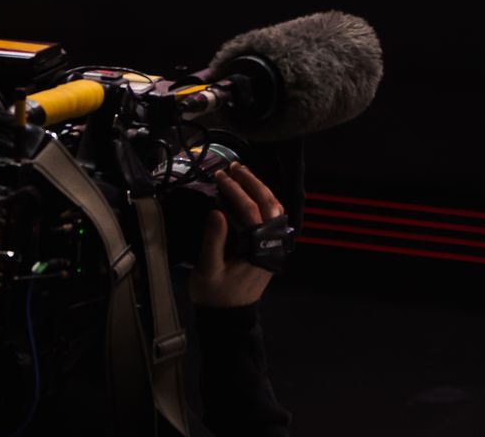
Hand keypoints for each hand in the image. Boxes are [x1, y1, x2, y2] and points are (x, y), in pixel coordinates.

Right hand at [190, 162, 286, 307]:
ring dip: (260, 188)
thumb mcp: (208, 270)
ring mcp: (276, 244)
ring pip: (275, 208)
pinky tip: (252, 192)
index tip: (219, 176)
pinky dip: (265, 200)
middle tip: (234, 167)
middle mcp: (272, 243)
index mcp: (258, 248)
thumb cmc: (216, 295)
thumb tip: (216, 212)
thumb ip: (213, 241)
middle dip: (252, 182)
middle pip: (268, 204)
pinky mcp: (272, 246)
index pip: (250, 210)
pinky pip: (274, 217)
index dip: (235, 190)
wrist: (229, 317)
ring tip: (242, 174)